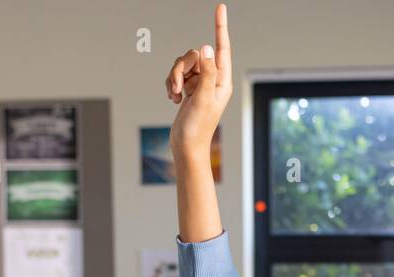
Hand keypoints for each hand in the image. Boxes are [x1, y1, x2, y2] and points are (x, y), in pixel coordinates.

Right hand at [165, 2, 231, 159]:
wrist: (186, 146)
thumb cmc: (198, 127)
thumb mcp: (203, 98)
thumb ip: (206, 72)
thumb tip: (206, 47)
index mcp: (222, 80)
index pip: (221, 48)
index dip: (220, 27)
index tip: (220, 7)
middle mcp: (212, 79)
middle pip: (194, 55)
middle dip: (181, 68)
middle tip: (179, 88)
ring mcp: (199, 83)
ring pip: (182, 64)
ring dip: (174, 78)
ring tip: (175, 96)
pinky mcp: (188, 88)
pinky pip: (176, 74)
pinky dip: (171, 85)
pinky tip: (174, 99)